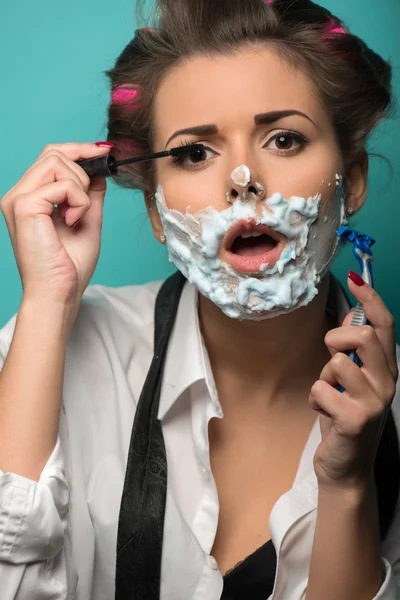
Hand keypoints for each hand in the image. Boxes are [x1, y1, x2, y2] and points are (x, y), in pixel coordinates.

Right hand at [0, 142, 110, 310]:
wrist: (59, 293)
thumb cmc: (69, 266)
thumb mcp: (87, 220)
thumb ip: (90, 194)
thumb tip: (99, 171)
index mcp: (30, 198)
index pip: (50, 157)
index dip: (79, 150)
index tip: (105, 152)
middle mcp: (19, 194)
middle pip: (53, 153)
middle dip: (82, 168)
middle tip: (89, 198)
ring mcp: (18, 199)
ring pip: (57, 162)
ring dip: (80, 187)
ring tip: (78, 214)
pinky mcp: (25, 206)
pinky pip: (62, 184)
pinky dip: (79, 201)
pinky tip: (73, 220)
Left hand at [309, 272, 397, 490]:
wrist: (346, 466)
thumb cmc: (344, 417)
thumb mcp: (350, 380)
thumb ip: (353, 352)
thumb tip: (348, 318)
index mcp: (386, 369)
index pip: (384, 324)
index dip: (369, 298)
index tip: (353, 278)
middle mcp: (387, 382)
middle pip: (360, 336)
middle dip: (335, 341)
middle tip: (330, 360)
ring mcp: (375, 401)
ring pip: (335, 363)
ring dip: (322, 379)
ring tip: (329, 397)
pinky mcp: (356, 419)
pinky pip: (321, 389)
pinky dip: (315, 399)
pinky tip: (325, 413)